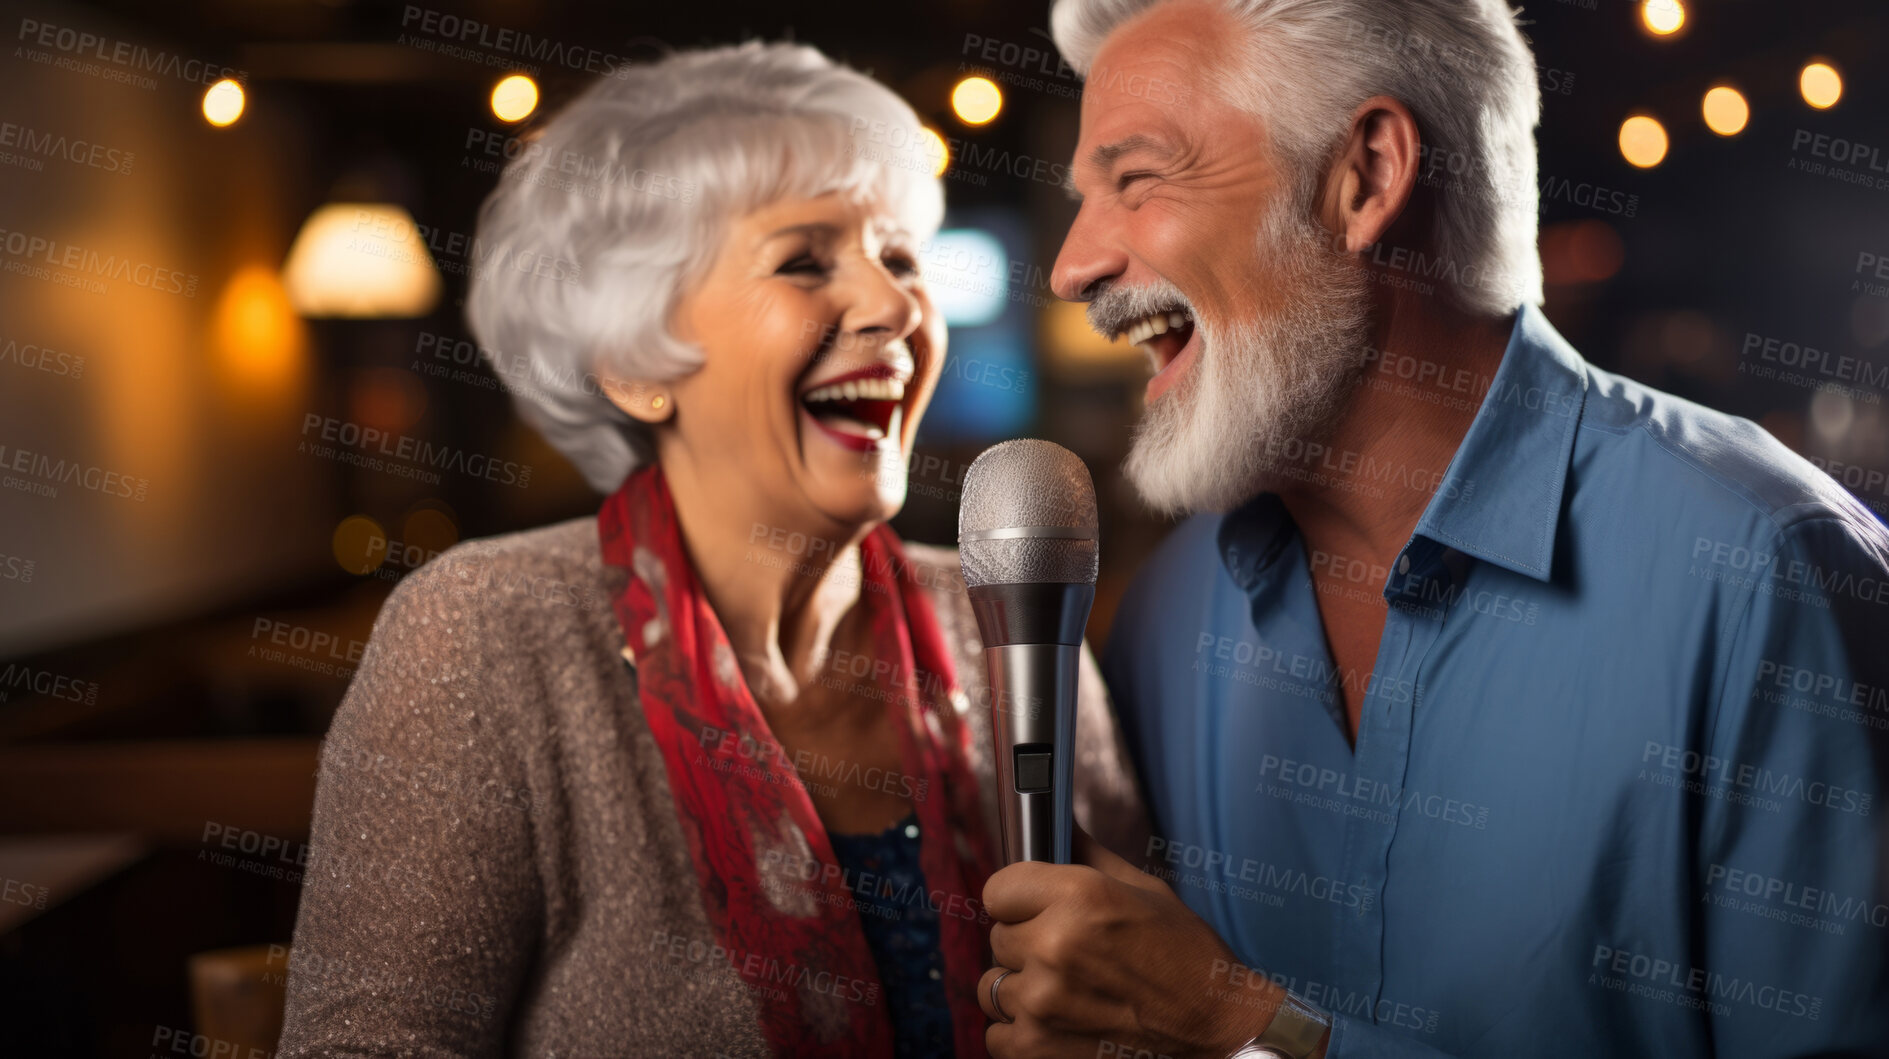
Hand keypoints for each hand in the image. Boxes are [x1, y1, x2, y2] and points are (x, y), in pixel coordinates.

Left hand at [976, 827, 1289, 1057]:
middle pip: (997, 937)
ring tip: (1066, 991)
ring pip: (993, 986)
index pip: (997, 889)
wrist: (1219, 1028)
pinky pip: (997, 1034)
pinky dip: (1023, 1032)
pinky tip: (1060, 1022)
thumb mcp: (1143, 889)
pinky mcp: (1036, 1048)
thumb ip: (1086, 854)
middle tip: (1070, 955)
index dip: (1018, 900)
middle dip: (1026, 943)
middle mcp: (1055, 945)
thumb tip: (1055, 824)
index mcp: (1079, 896)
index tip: (1035, 910)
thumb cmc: (1187, 957)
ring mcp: (1042, 1002)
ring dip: (1022, 989)